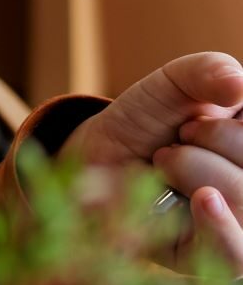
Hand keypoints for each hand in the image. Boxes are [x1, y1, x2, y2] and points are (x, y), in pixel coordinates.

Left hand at [62, 53, 242, 271]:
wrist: (100, 156)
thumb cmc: (150, 119)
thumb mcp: (175, 83)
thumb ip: (206, 72)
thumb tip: (238, 84)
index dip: (232, 127)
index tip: (196, 119)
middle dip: (215, 140)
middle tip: (179, 139)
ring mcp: (241, 223)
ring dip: (199, 170)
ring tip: (166, 162)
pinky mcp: (213, 256)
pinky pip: (236, 254)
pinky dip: (221, 226)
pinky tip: (203, 199)